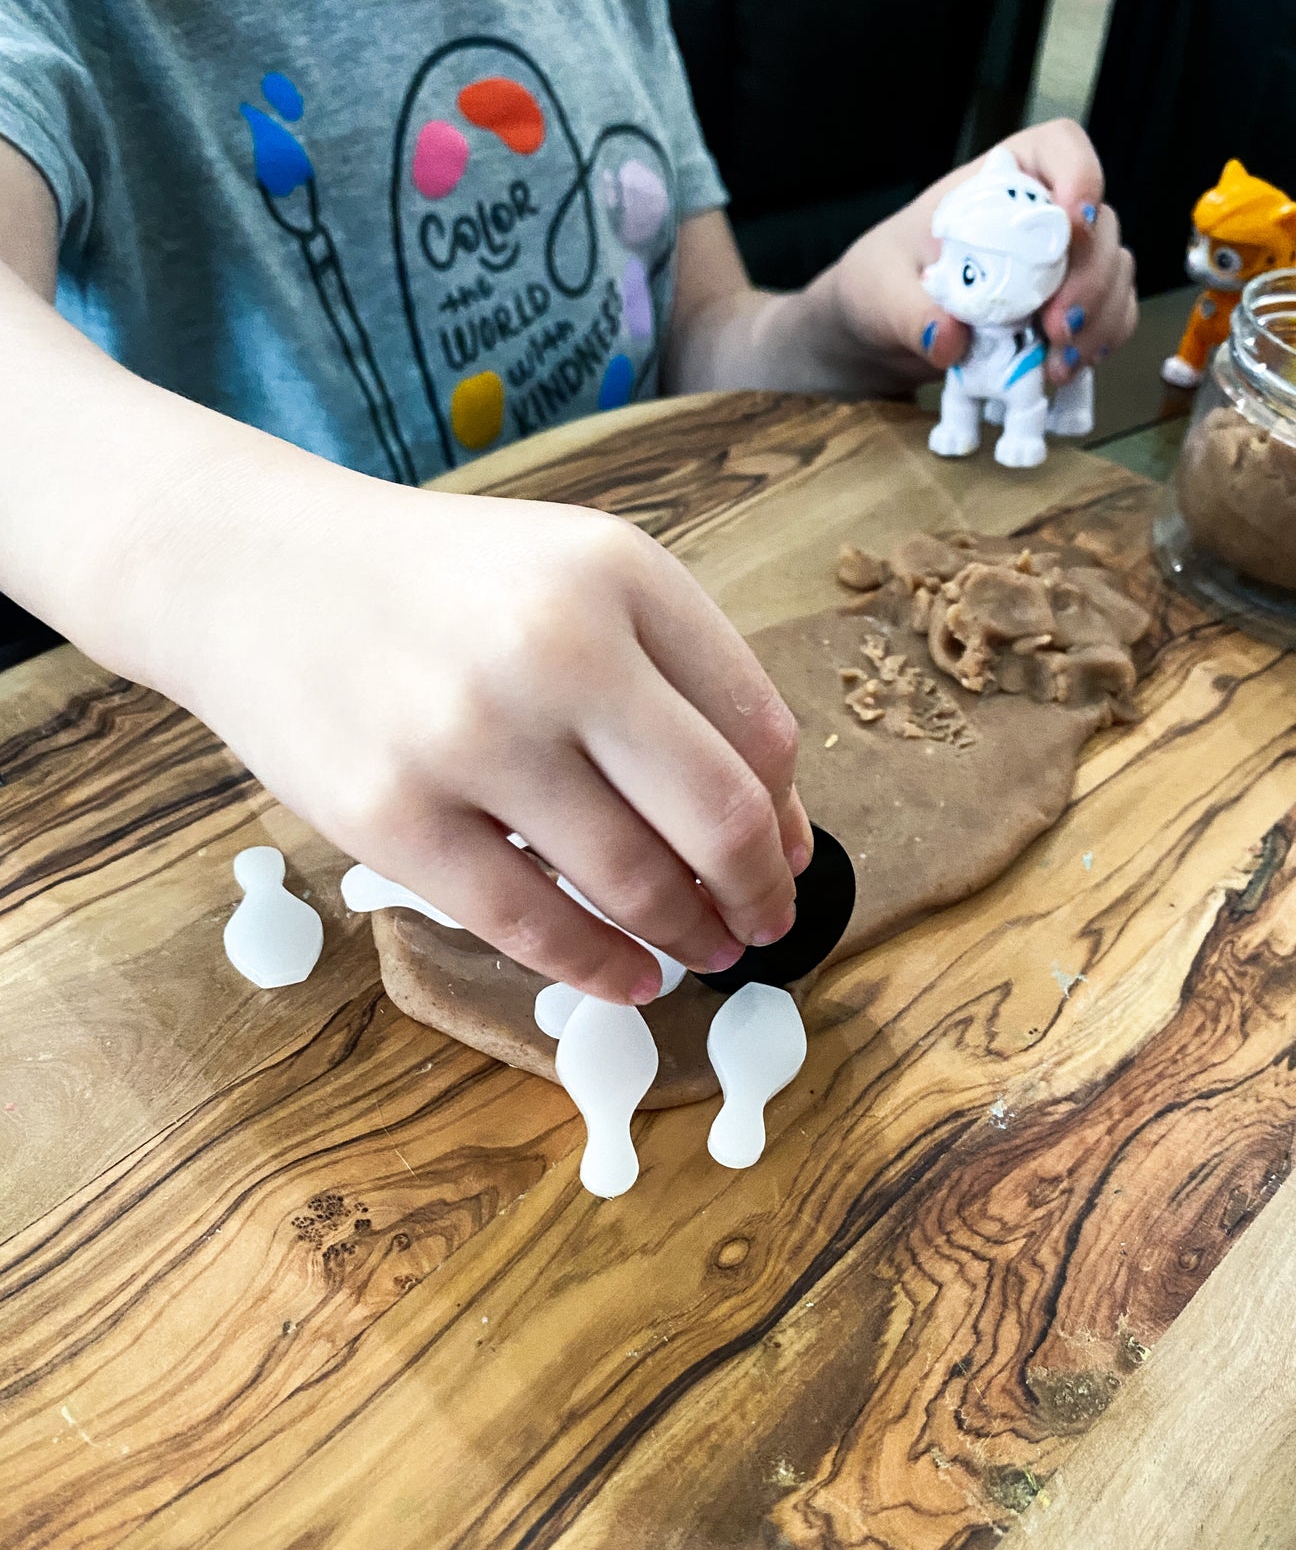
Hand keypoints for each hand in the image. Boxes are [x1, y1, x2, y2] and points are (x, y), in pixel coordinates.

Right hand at [160, 472, 811, 1005]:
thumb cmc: (442, 588)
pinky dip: (599, 969)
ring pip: (631, 882)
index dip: (787, 817)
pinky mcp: (389, 818)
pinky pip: (529, 926)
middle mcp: (553, 648)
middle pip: (717, 816)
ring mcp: (466, 738)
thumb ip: (687, 677)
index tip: (786, 860)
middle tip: (763, 927)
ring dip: (686, 937)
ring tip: (700, 952)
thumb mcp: (580, 576)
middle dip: (757, 894)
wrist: (253, 571)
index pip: (756, 729)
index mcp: (618, 575)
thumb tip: (782, 831)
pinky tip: (629, 979)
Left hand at [827, 118, 1137, 388]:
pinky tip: (1067, 370)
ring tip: (1058, 364)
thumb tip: (948, 340)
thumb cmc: (882, 284)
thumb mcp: (880, 290)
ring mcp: (1059, 264)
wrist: (882, 332)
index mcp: (1000, 180)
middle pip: (1100, 224)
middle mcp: (1040, 215)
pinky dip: (1100, 342)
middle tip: (1056, 327)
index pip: (1059, 148)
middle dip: (1090, 277)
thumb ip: (910, 312)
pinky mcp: (1064, 309)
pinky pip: (1109, 316)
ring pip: (1113, 272)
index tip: (1071, 223)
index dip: (1080, 174)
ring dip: (1100, 318)